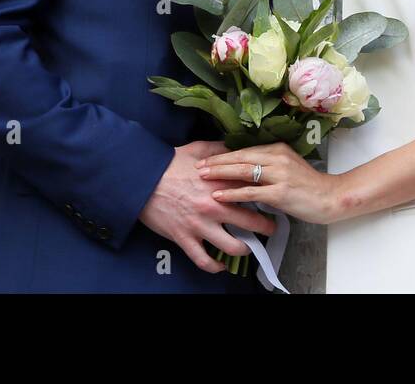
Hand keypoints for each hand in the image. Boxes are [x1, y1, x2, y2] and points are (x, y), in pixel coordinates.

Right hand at [139, 140, 279, 272]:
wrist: (141, 179)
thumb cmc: (169, 163)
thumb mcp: (198, 148)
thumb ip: (221, 150)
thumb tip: (238, 148)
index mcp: (220, 183)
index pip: (254, 192)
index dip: (267, 195)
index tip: (274, 198)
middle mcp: (214, 206)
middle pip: (251, 221)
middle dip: (266, 227)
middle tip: (271, 228)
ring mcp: (200, 225)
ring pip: (232, 246)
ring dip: (245, 249)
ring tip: (250, 247)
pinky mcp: (184, 238)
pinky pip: (203, 260)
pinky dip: (215, 266)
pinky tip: (222, 265)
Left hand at [197, 143, 339, 224]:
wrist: (330, 197)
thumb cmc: (308, 185)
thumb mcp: (287, 168)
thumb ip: (268, 165)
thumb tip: (242, 169)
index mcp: (278, 149)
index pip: (245, 149)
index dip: (224, 154)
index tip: (206, 158)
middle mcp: (277, 157)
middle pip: (241, 157)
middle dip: (217, 161)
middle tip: (198, 166)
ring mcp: (279, 174)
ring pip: (243, 171)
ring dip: (220, 173)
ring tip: (203, 176)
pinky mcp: (280, 192)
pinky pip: (250, 191)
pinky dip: (232, 193)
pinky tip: (219, 195)